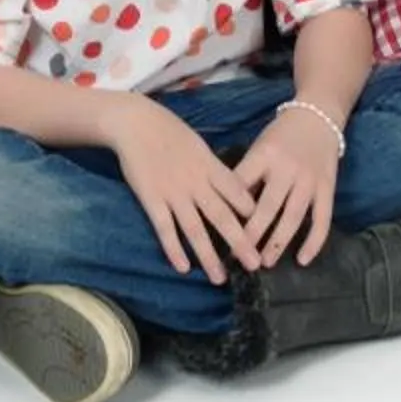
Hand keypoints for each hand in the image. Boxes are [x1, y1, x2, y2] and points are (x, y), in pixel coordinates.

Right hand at [112, 96, 261, 284]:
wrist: (135, 122)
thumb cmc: (169, 131)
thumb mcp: (199, 145)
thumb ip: (214, 168)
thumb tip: (233, 189)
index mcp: (210, 166)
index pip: (237, 193)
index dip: (251, 213)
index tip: (264, 232)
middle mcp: (196, 182)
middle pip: (222, 216)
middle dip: (239, 243)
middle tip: (254, 265)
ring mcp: (173, 193)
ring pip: (195, 229)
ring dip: (208, 256)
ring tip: (220, 279)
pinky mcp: (152, 200)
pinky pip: (165, 229)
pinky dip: (174, 249)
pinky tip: (183, 268)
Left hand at [233, 103, 340, 266]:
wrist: (318, 115)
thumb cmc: (281, 135)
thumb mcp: (258, 147)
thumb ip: (246, 173)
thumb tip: (226, 207)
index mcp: (264, 155)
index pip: (243, 185)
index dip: (231, 210)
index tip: (219, 234)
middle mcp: (287, 168)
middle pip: (268, 206)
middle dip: (253, 234)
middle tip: (240, 257)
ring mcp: (309, 180)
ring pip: (293, 216)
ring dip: (278, 242)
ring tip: (265, 262)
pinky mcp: (327, 188)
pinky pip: (322, 219)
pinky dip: (314, 242)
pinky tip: (302, 259)